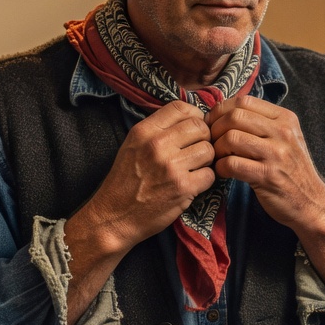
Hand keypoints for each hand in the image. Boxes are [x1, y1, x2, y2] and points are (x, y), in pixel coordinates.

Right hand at [74, 101, 215, 253]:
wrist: (114, 217)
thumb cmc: (125, 182)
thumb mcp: (133, 146)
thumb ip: (157, 130)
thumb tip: (190, 119)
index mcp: (144, 131)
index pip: (181, 107)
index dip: (195, 115)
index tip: (195, 128)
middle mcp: (157, 144)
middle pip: (200, 127)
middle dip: (204, 139)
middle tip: (196, 152)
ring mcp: (171, 166)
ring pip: (208, 150)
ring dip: (206, 161)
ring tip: (193, 169)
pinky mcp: (183, 187)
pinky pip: (210, 174)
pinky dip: (205, 180)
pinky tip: (192, 184)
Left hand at [208, 95, 324, 231]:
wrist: (311, 202)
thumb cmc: (292, 170)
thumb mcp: (286, 138)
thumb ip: (263, 123)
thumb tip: (225, 111)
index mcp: (285, 118)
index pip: (244, 101)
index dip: (221, 110)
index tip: (213, 123)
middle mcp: (283, 132)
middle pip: (235, 116)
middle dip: (215, 128)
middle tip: (211, 142)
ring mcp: (276, 154)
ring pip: (231, 138)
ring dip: (216, 149)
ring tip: (218, 158)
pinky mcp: (268, 176)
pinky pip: (232, 164)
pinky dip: (220, 168)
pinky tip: (223, 172)